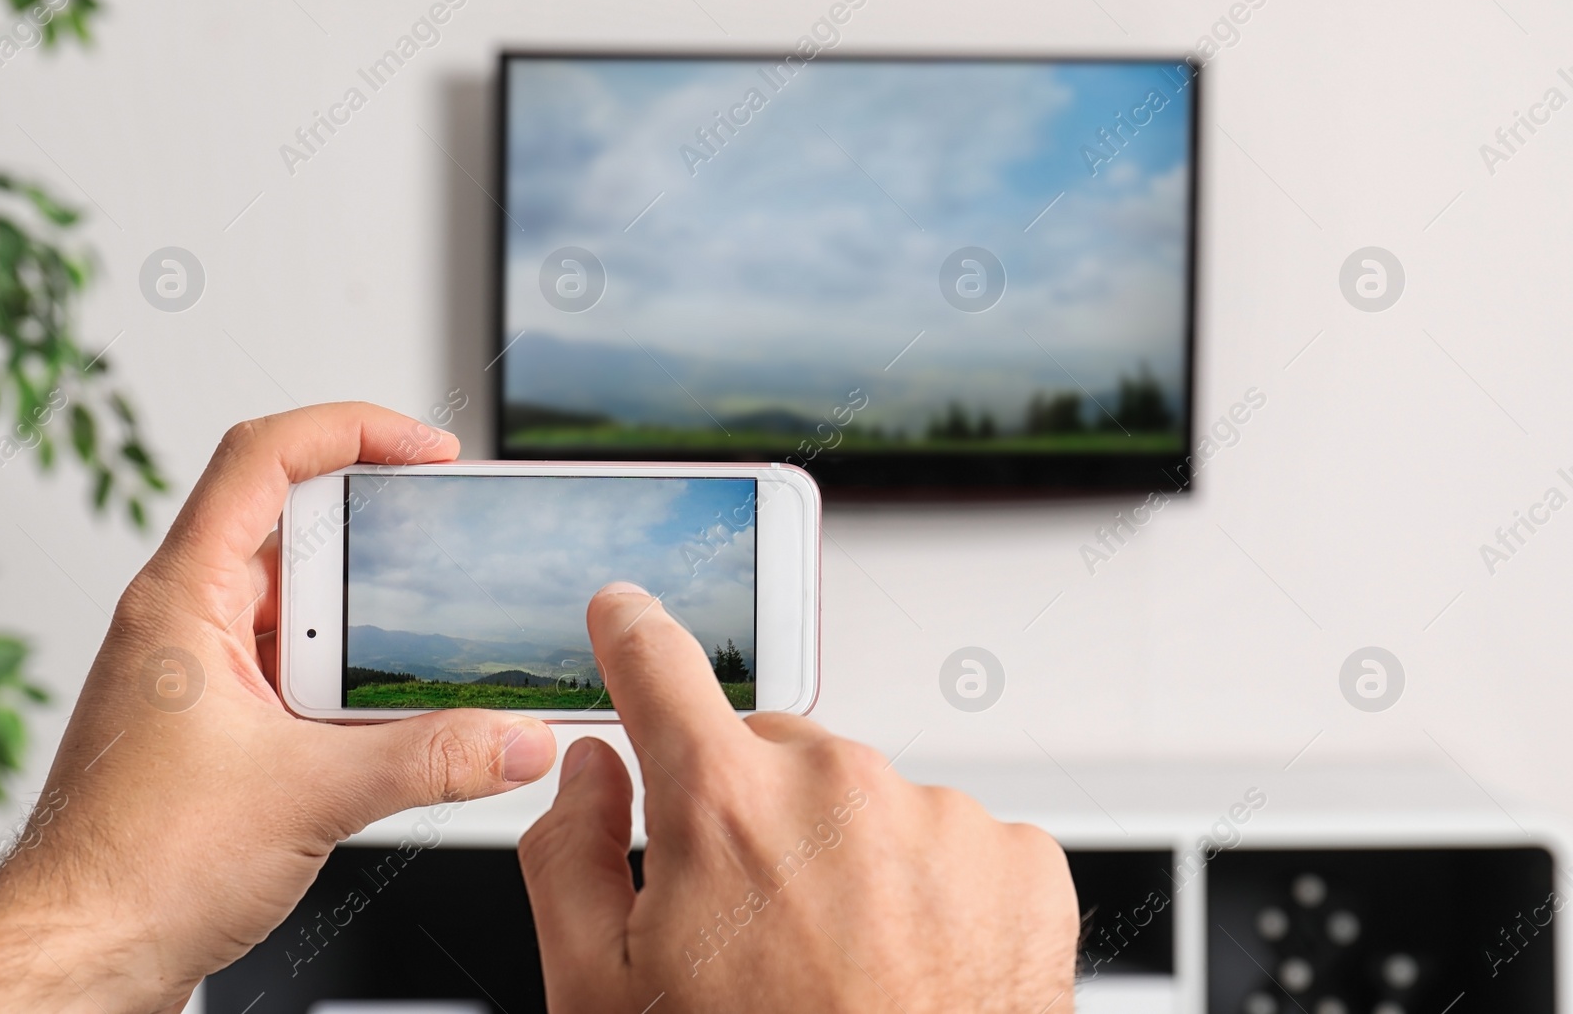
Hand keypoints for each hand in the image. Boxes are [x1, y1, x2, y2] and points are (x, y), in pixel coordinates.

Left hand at [0, 403, 556, 1012]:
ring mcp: (203, 676)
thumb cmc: (133, 869)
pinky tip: (399, 726)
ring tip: (426, 665)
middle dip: (381, 550)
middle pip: (299, 533)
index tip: (426, 451)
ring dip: (371, 635)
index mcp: (184, 601)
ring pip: (306, 613)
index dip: (351, 431)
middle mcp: (187, 624)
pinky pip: (302, 675)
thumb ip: (431, 757)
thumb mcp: (311, 795)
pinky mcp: (222, 728)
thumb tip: (515, 737)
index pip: (262, 460)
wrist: (82, 958)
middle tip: (448, 561)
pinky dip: (355, 688)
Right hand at [520, 582, 1078, 1012]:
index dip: (631, 636)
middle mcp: (839, 789)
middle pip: (771, 752)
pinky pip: (952, 840)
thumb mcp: (598, 998)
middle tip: (755, 922)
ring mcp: (941, 818)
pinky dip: (931, 888)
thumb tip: (589, 773)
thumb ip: (569, 858)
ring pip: (865, 800)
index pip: (659, 670)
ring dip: (847, 856)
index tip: (626, 614)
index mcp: (725, 808)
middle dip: (752, 810)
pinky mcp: (1021, 858)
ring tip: (844, 964)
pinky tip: (912, 966)